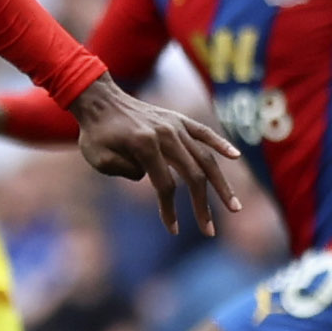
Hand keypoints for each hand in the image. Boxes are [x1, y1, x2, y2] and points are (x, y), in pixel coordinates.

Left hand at [70, 79, 241, 231]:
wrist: (98, 99)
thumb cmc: (95, 133)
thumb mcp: (100, 159)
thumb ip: (127, 172)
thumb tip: (152, 177)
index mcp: (145, 145)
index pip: (166, 185)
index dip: (170, 210)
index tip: (172, 229)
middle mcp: (166, 134)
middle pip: (194, 175)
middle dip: (203, 206)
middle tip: (210, 231)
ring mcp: (175, 125)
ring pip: (205, 158)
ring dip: (221, 185)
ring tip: (234, 206)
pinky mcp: (178, 119)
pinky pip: (204, 132)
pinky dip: (220, 144)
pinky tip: (235, 156)